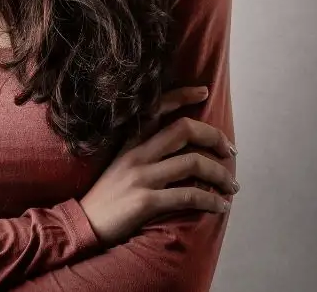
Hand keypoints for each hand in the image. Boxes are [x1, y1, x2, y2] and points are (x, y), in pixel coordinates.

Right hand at [79, 86, 238, 246]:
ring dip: (220, 174)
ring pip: (193, 163)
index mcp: (129, 142)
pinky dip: (211, 201)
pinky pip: (188, 196)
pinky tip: (221, 207)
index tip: (204, 92)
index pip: (156, 108)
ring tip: (232, 185)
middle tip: (230, 151)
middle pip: (184, 130)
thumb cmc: (106, 196)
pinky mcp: (146, 201)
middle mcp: (136, 154)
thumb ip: (145, 153)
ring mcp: (141, 176)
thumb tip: (180, 151)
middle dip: (214, 137)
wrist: (84, 223)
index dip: (182, 96)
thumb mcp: (120, 164)